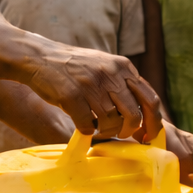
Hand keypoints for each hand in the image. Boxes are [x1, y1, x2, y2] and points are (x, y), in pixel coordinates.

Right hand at [22, 44, 162, 141]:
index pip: (150, 99)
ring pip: (111, 123)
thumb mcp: (105, 66)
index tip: (148, 135)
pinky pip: (87, 126)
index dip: (153, 122)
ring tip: (98, 127)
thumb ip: (123, 83)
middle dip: (130, 131)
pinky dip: (86, 130)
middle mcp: (110, 74)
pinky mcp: (72, 96)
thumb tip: (143, 115)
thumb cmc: (74, 67)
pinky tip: (82, 124)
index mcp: (123, 67)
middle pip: (134, 115)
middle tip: (123, 135)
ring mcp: (91, 85)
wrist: (40, 57)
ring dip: (106, 131)